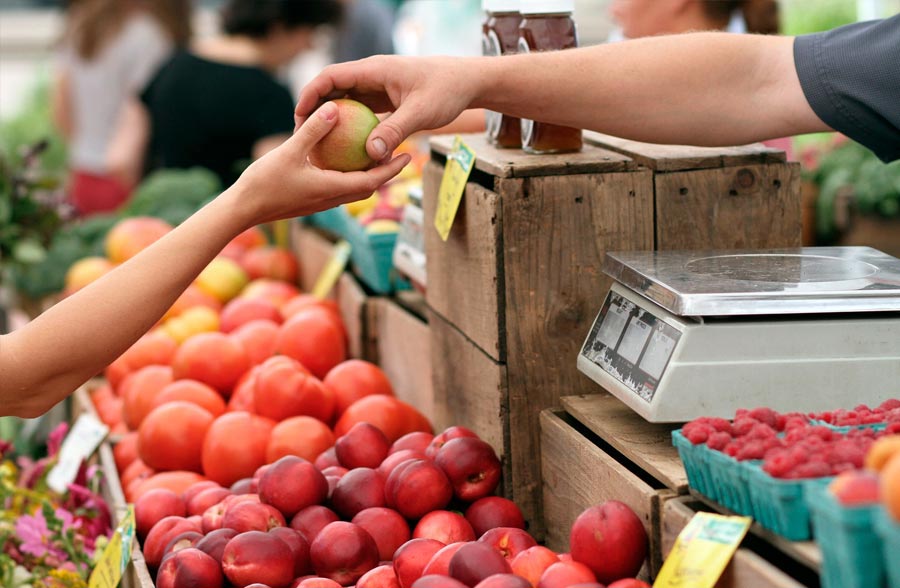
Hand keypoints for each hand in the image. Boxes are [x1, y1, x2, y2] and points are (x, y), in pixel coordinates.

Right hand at [234, 101, 410, 226]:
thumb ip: (313, 130)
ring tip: (377, 154)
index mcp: (332, 189)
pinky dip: (348, 174)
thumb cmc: (264, 183)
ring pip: (353, 188)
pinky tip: (342, 159)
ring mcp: (321, 201)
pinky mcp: (310, 200)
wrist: (243, 210)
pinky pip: (337, 186)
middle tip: (400, 153)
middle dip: (386, 172)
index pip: (372, 181)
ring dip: (368, 174)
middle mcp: (331, 198)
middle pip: (368, 186)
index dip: (392, 169)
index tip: (408, 156)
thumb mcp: (289, 151)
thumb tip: (334, 108)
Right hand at [294, 55, 480, 161]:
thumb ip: (395, 131)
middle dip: (315, 110)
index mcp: (374, 70)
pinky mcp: (385, 99)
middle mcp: (372, 76)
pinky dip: (351, 127)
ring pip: (345, 101)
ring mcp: (378, 87)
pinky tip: (346, 149)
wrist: (467, 82)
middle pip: (333, 89)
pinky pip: (361, 112)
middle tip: (302, 136)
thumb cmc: (447, 91)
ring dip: (331, 120)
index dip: (311, 94)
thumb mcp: (421, 113)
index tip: (299, 116)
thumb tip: (371, 155)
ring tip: (318, 144)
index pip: (331, 76)